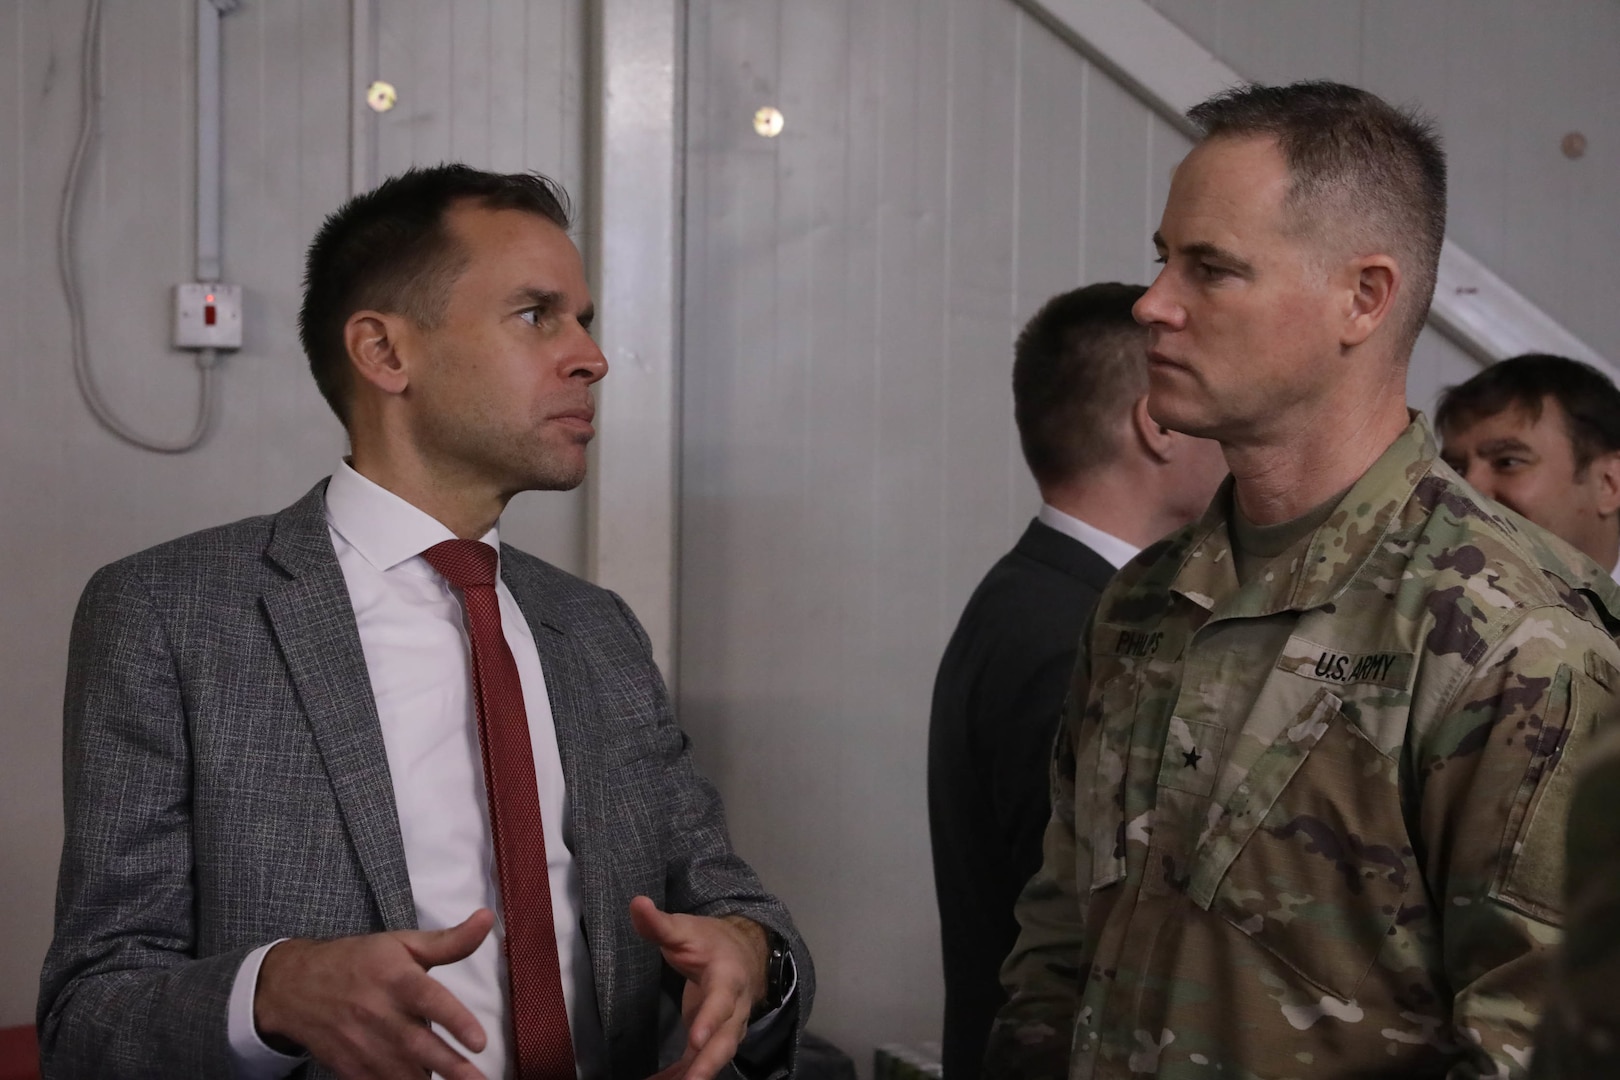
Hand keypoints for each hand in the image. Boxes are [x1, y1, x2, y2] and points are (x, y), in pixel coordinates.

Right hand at [254, 907, 494, 1079]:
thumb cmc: (357, 961)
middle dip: (451, 1067)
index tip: (479, 1041)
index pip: (429, 1000)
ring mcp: (362, 1046)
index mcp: (396, 979)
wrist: (294, 987)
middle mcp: (379, 1014)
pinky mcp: (350, 1069)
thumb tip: (488, 918)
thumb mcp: (402, 943)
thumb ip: (449, 940)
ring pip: (400, 1074)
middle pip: (418, 1045)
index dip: (455, 1020)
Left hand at [629, 896, 768, 1079]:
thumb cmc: (710, 942)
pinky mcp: (712, 1041)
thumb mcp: (686, 929)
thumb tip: (636, 904)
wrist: (742, 954)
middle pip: (726, 1041)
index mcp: (728, 978)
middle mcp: (734, 1009)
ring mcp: (726, 1028)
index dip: (710, 1020)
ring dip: (696, 1076)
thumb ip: (660, 924)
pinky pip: (698, 1064)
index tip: (694, 1039)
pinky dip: (679, 1077)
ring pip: (716, 1058)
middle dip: (708, 1064)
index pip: (721, 1001)